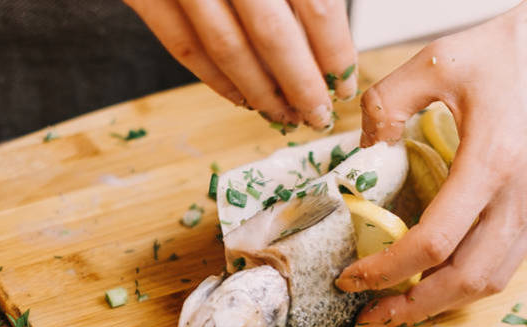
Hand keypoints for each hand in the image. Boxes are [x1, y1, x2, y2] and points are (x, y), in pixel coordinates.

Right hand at [125, 0, 356, 129]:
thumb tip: (333, 28)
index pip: (317, 7)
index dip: (334, 54)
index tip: (344, 84)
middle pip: (273, 37)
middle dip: (300, 86)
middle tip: (317, 115)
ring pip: (226, 49)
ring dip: (259, 93)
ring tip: (284, 115)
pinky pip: (183, 47)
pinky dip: (214, 80)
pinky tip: (240, 98)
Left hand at [335, 0, 526, 326]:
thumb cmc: (520, 46)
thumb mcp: (438, 60)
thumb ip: (387, 102)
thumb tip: (364, 151)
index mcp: (492, 161)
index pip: (434, 241)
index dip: (387, 269)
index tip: (352, 277)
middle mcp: (521, 194)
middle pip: (467, 280)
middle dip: (415, 307)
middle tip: (374, 317)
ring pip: (492, 279)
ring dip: (445, 302)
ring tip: (403, 307)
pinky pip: (508, 261)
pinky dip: (470, 282)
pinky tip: (440, 278)